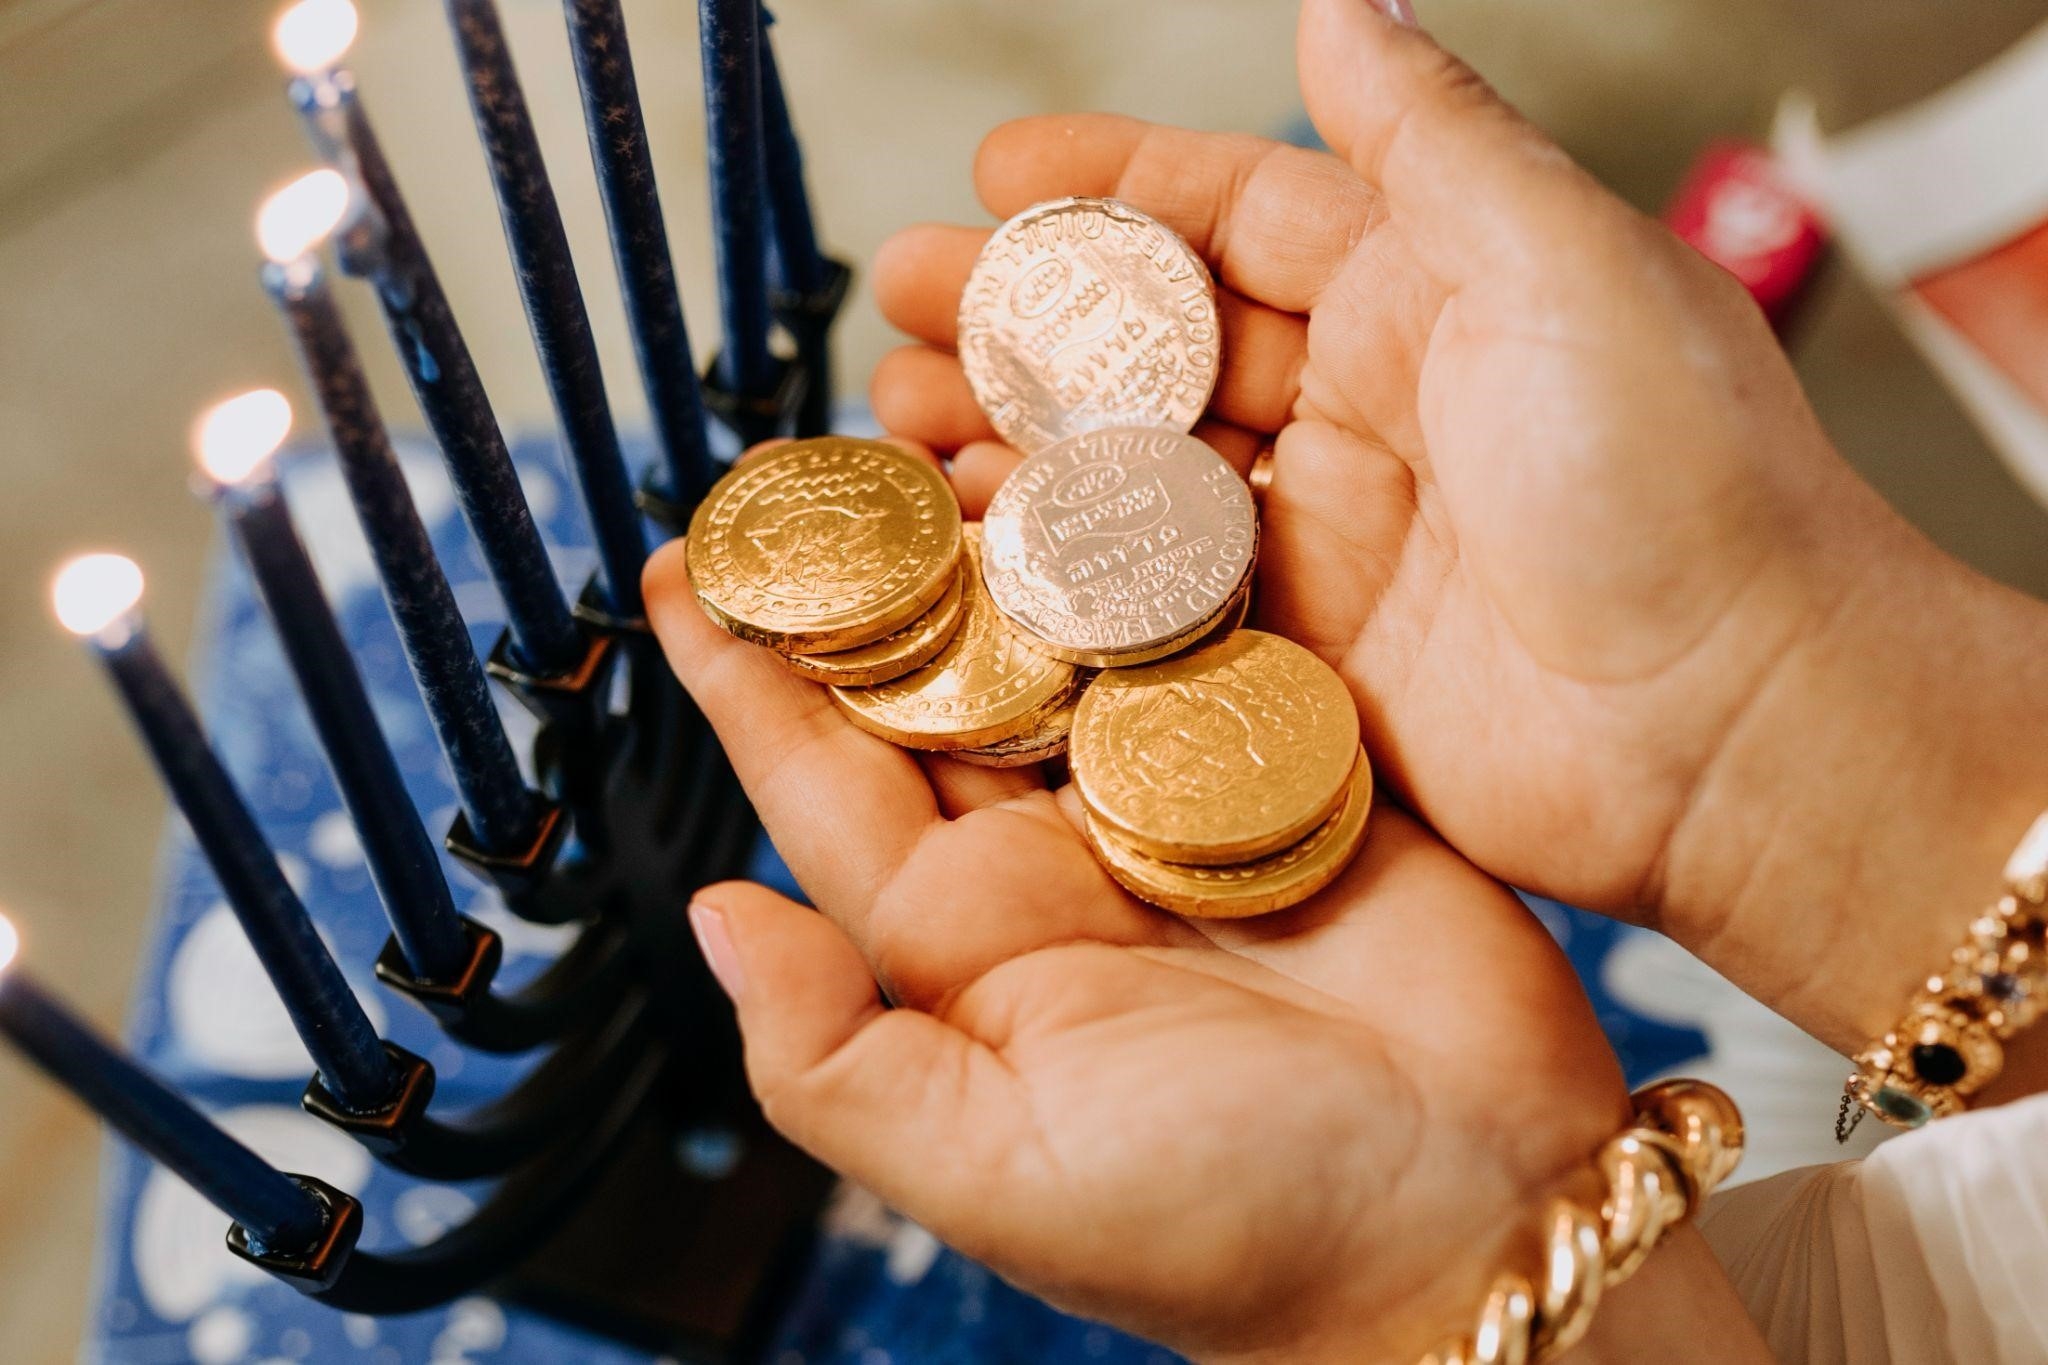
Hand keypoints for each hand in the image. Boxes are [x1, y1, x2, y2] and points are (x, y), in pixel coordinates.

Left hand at [645, 541, 1635, 1362]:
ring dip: (1011, 537)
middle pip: (941, 680)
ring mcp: (1178, 799)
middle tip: (814, 451)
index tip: (678, 569)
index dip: (751, 675)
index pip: (829, 780)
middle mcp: (1060, 857)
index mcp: (969, 943)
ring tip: (950, 424)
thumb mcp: (993, 1168)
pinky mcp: (1299, 756)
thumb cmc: (1230, 1232)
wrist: (1471, 1220)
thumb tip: (709, 916)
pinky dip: (1167, 553)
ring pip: (1067, 635)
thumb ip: (835, 1055)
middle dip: (872, 571)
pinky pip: (1213, 632)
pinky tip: (1123, 466)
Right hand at [869, 0, 2047, 1054]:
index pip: (1240, 213)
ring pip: (1136, 470)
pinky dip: (1057, 570)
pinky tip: (971, 544)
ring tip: (897, 421)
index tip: (992, 169)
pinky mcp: (1304, 653)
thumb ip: (1433, 140)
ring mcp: (1329, 534)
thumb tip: (1344, 3)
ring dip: (1014, 441)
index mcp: (1431, 287)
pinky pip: (1156, 596)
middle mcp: (1368, 403)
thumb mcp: (1562, 262)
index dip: (1111, 186)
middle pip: (1158, 345)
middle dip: (1021, 318)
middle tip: (897, 301)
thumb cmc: (1680, 478)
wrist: (1736, 723)